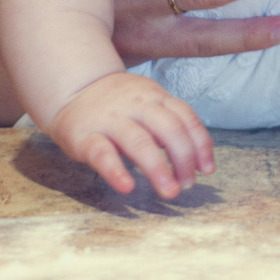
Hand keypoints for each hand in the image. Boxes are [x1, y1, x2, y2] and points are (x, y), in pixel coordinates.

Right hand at [46, 72, 213, 198]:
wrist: (73, 87)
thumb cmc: (118, 104)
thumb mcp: (147, 103)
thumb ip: (169, 125)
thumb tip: (197, 161)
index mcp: (154, 97)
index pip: (185, 118)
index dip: (200, 144)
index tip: (207, 169)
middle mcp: (136, 104)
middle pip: (168, 128)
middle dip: (184, 157)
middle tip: (187, 185)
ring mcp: (110, 119)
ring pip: (138, 141)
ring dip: (158, 168)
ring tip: (170, 191)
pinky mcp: (85, 135)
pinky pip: (102, 153)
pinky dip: (116, 171)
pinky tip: (127, 186)